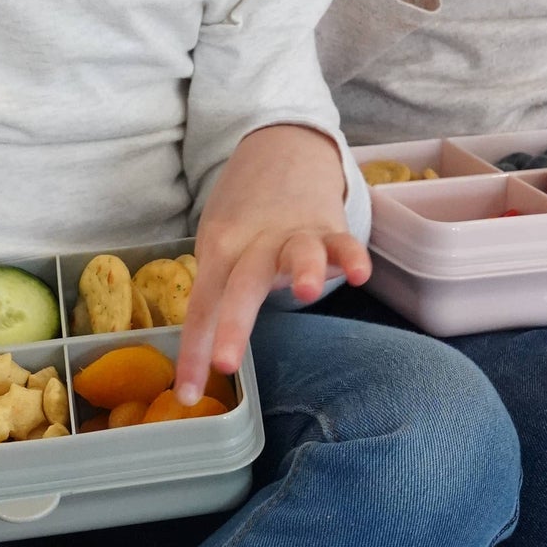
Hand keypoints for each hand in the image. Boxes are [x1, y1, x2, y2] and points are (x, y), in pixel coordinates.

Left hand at [174, 124, 369, 402]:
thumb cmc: (244, 218)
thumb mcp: (219, 247)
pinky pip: (341, 241)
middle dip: (233, 325)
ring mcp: (292, 232)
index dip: (194, 350)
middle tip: (227, 364)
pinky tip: (357, 273)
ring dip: (300, 269)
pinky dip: (350, 255)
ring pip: (295, 252)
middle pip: (240, 285)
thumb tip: (202, 358)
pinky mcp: (328, 226)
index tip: (189, 395)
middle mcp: (252, 242)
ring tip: (304, 292)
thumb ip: (218, 293)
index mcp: (219, 251)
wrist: (279, 152)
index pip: (202, 305)